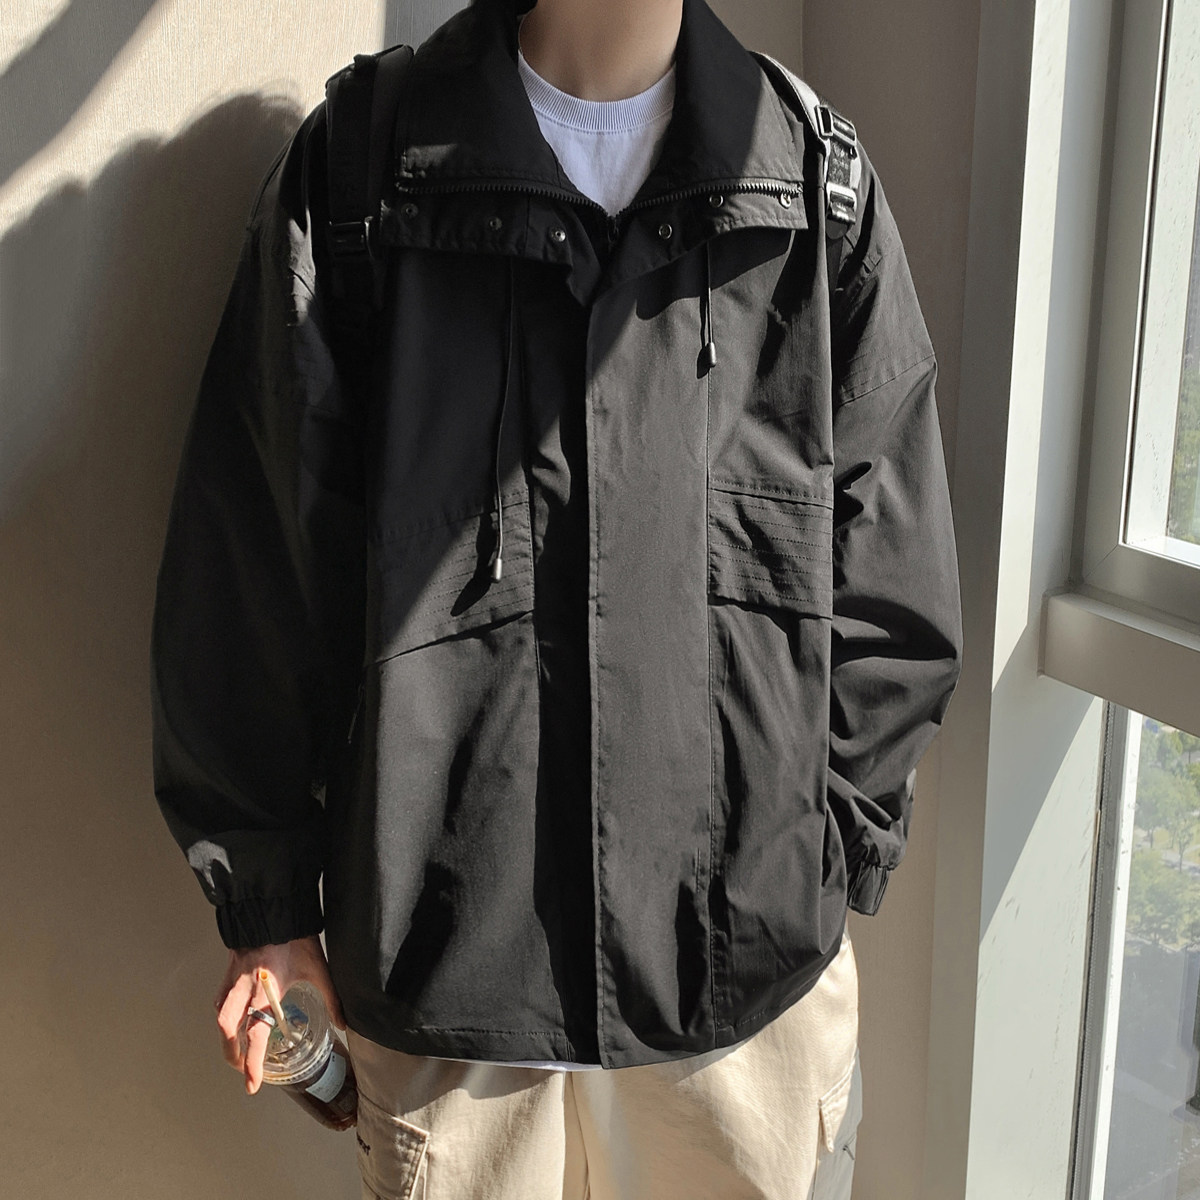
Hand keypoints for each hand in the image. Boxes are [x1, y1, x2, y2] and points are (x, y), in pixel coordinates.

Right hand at [213, 933, 345, 1095]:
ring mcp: (233, 980)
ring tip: (237, 1050)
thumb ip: (331, 998)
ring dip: (226, 1037)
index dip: (252, 1064)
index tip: (252, 1085)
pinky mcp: (229, 971)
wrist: (274, 909)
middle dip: (231, 1054)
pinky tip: (234, 1018)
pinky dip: (224, 1014)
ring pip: (219, 1016)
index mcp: (266, 992)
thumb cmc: (296, 937)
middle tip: (243, 1068)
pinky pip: (219, 999)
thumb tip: (343, 1023)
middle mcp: (244, 989)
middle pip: (226, 1030)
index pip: (255, 1036)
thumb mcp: (318, 968)